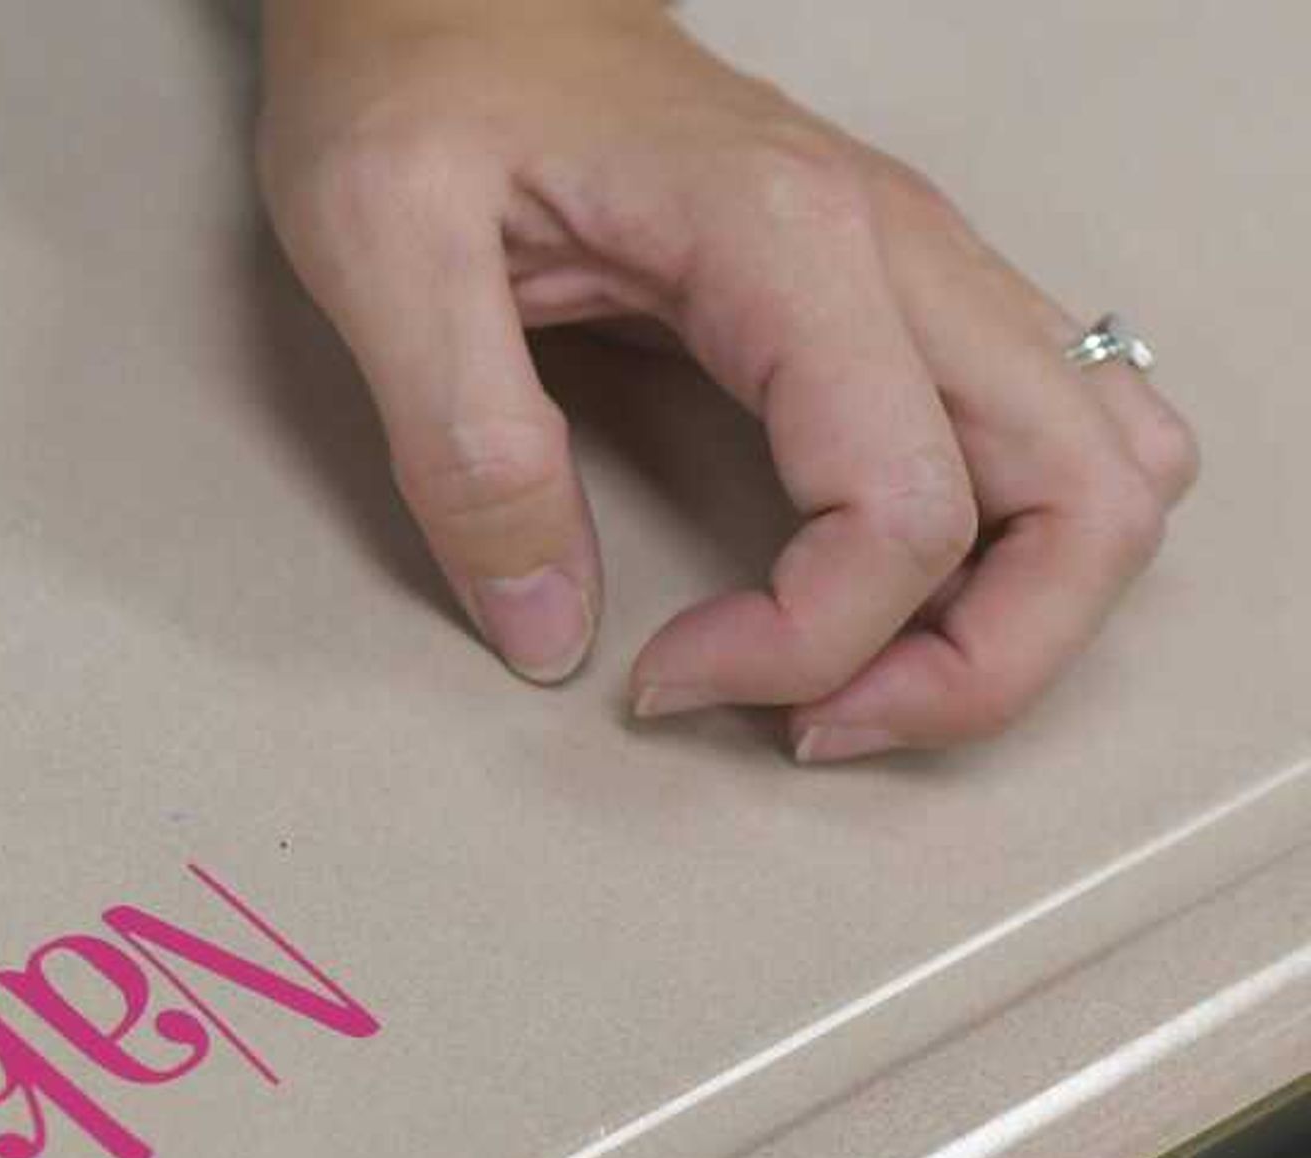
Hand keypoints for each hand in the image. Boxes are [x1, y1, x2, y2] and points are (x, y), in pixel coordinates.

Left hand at [258, 0, 1196, 756]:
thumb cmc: (421, 93)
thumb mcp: (385, 257)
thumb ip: (465, 448)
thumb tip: (548, 630)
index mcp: (790, 242)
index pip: (902, 504)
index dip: (801, 642)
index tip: (659, 680)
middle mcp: (902, 250)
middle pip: (1089, 494)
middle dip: (977, 662)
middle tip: (810, 727)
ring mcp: (925, 270)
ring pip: (1109, 468)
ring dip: (1017, 614)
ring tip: (850, 682)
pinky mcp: (905, 298)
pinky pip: (1050, 435)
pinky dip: (1006, 548)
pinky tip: (870, 596)